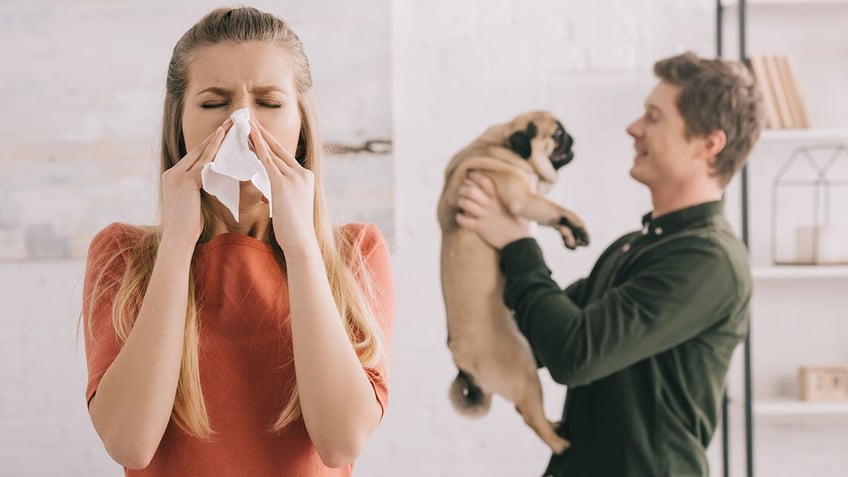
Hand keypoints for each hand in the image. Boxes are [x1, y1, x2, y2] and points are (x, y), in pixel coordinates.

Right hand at [160, 118, 231, 247]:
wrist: (178, 239)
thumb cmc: (188, 226)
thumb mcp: (192, 202)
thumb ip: (199, 188)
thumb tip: (212, 181)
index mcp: (172, 177)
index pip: (194, 157)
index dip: (209, 145)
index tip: (223, 133)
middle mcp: (171, 173)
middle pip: (197, 150)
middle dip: (215, 136)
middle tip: (229, 122)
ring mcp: (176, 176)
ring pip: (201, 152)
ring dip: (217, 137)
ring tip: (230, 125)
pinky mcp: (185, 181)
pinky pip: (204, 162)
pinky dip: (215, 149)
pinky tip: (225, 139)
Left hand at [249, 118, 316, 251]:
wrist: (300, 241)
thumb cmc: (293, 230)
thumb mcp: (286, 206)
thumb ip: (276, 194)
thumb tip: (265, 192)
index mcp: (305, 178)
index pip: (284, 157)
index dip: (271, 143)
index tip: (260, 131)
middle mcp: (301, 173)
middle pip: (279, 149)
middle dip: (264, 133)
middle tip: (251, 119)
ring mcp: (293, 177)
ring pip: (272, 152)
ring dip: (258, 136)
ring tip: (246, 123)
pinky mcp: (282, 183)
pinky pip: (267, 160)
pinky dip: (258, 146)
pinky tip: (249, 135)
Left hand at [455, 171, 531, 249]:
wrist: (520, 243)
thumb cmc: (522, 224)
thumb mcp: (521, 207)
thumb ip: (515, 197)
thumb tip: (524, 186)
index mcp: (500, 197)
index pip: (484, 181)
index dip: (474, 176)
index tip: (469, 174)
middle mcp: (491, 204)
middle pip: (470, 190)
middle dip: (462, 189)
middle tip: (462, 192)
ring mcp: (485, 216)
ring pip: (464, 203)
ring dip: (460, 202)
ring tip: (460, 204)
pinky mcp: (480, 228)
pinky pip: (463, 220)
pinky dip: (459, 218)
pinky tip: (461, 218)